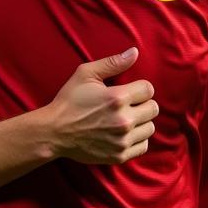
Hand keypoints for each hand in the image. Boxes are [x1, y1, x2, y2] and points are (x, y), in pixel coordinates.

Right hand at [45, 48, 157, 164]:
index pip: (149, 89)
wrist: (54, 132)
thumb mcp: (86, 74)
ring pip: (150, 127)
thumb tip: (135, 52)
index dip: (140, 88)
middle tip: (129, 105)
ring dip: (141, 122)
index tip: (130, 91)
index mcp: (117, 98)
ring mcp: (122, 140)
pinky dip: (138, 139)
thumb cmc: (69, 100)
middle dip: (143, 104)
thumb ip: (112, 63)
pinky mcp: (119, 155)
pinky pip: (143, 146)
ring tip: (127, 118)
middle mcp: (123, 120)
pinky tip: (125, 133)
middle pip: (153, 109)